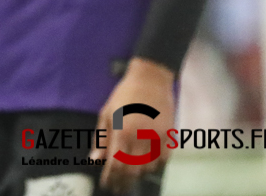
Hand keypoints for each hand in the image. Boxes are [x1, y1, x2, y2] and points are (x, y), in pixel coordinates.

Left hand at [91, 58, 173, 192]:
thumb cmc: (124, 95)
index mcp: (122, 131)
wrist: (151, 79)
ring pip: (148, 168)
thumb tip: (95, 160)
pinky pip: (163, 160)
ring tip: (130, 174)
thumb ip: (101, 139)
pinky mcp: (170, 136)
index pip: (115, 163)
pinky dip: (154, 165)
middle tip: (118, 186)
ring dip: (138, 173)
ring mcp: (157, 137)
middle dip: (124, 180)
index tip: (107, 184)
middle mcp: (140, 137)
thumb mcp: (106, 114)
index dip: (110, 177)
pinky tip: (146, 164)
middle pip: (132, 170)